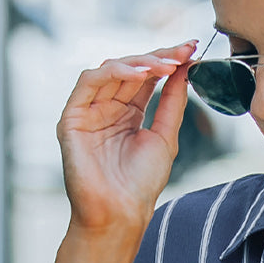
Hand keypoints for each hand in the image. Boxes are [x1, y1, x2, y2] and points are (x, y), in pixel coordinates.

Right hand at [56, 39, 197, 239]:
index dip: (168, 60)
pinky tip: (141, 74)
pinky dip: (115, 72)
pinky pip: (89, 82)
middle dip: (158, 57)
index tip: (192, 48)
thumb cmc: (141, 184)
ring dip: (139, 63)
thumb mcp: (165, 137)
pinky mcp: (72, 117)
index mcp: (128, 114)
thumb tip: (186, 68)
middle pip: (131, 69)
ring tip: (166, 64)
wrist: (119, 214)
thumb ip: (173, 102)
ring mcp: (88, 111)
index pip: (147, 77)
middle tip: (183, 51)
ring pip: (110, 70)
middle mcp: (107, 108)